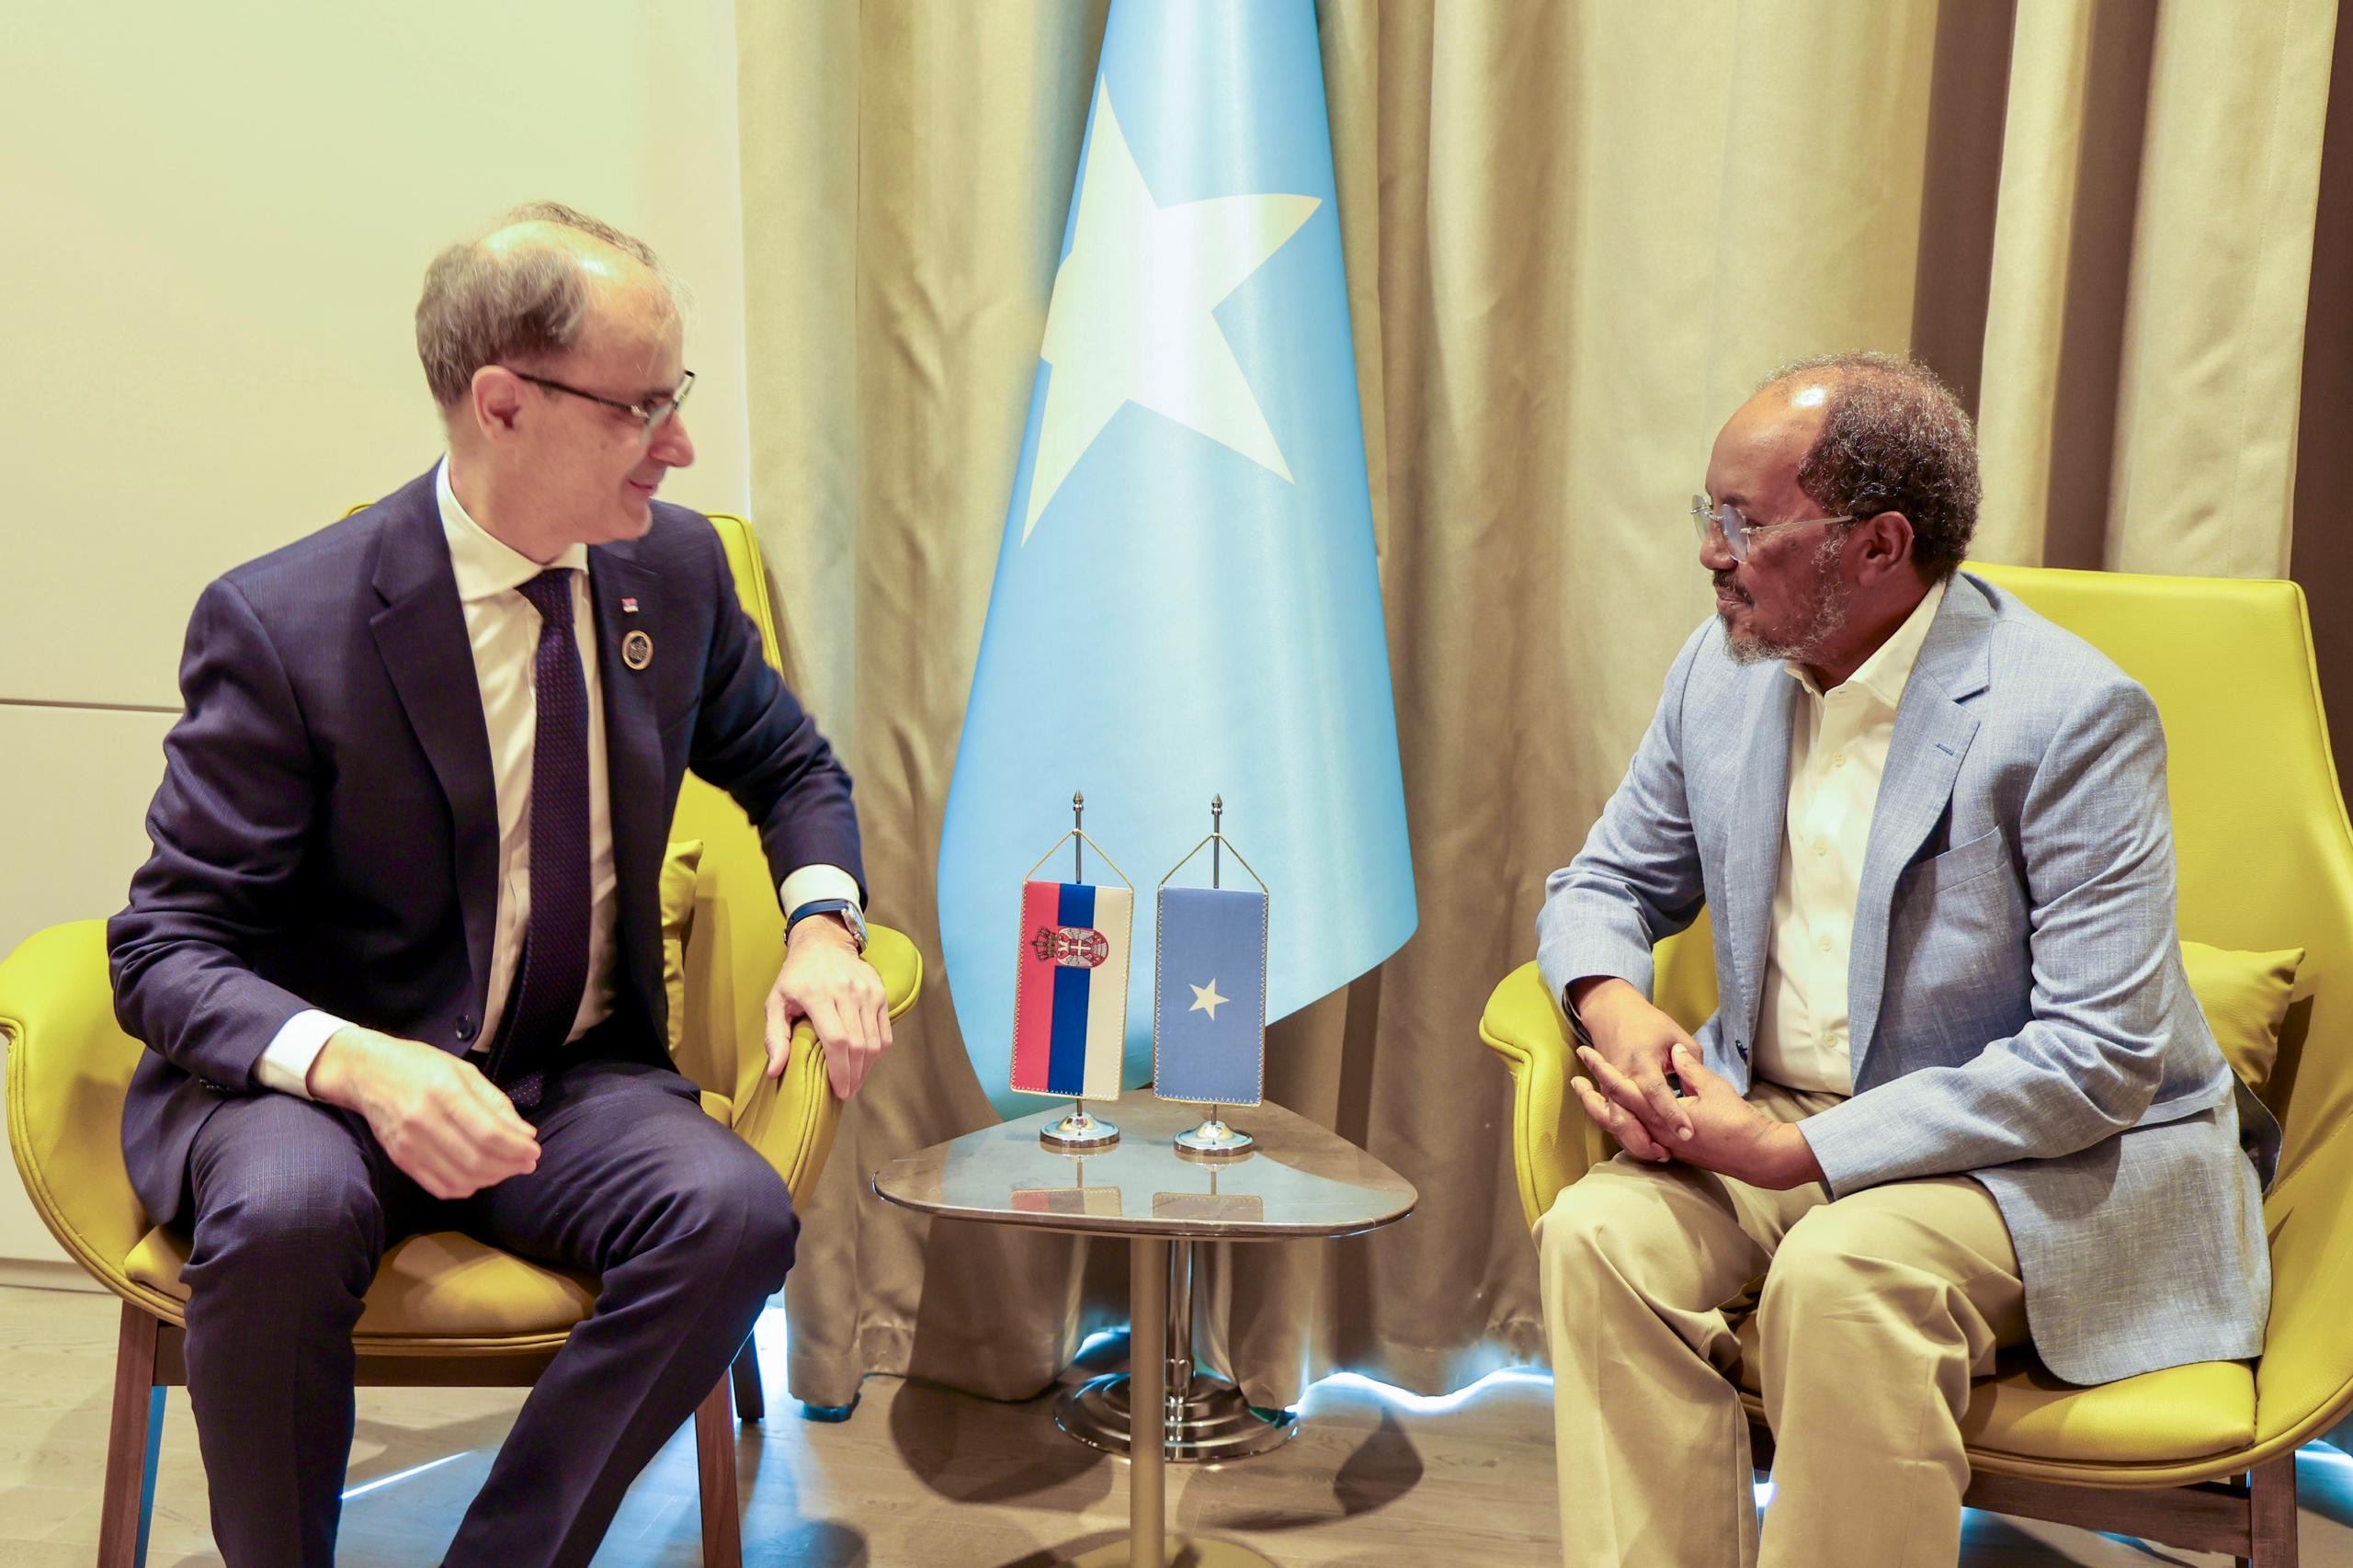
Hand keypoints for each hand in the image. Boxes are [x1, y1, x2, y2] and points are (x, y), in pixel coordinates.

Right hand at [308, 1027, 539, 1198]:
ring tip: (507, 1168)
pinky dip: (465, 1187)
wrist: (367, 1073)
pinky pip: (438, 1186)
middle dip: (509, 1166)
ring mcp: (408, 1144)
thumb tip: (526, 1134)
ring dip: (491, 1179)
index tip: (534, 1150)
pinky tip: (479, 1176)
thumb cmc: (421, 1065)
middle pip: (476, 1159)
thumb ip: (496, 1103)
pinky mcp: (400, 1159)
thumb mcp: (464, 1071)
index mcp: (444, 1091)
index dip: (516, 1148)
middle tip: (527, 1163)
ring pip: (460, 1178)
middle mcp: (423, 1120)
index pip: (488, 1133)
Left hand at [765, 915, 892, 1097]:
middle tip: (846, 1093)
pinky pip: (884, 1031)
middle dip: (854, 1075)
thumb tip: (775, 1072)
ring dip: (866, 1068)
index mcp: (818, 994)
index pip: (837, 1040)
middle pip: (858, 1044)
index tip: (838, 1091)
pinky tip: (866, 1063)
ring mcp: (867, 991)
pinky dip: (877, 1052)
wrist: (824, 943)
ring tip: (855, 1082)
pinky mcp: (880, 993)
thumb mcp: (775, 1002)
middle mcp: (846, 991)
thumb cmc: (795, 977)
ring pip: (874, 1041)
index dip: (840, 1070)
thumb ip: (774, 1037)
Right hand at [1566, 977, 1698, 1159]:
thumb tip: (1699, 1085)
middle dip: (1644, 1139)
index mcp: (1641, 1061)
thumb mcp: (1675, 1035)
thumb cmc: (1648, 1023)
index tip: (1688, 1132)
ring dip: (1634, 1141)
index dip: (1671, 1113)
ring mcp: (1610, 1087)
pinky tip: (1646, 1148)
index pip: (1656, 1092)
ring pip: (1615, 1122)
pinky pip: (1612, 1119)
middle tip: (1668, 1153)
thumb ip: (1691, 1062)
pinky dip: (1626, 1136)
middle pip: (1626, 1115)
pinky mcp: (1607, 1093)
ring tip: (1659, 1154)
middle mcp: (1623, 1077)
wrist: (1611, 1013)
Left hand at [1579, 1040, 1822, 1189]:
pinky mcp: (1671, 1150)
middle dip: (1591, 1096)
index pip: (1624, 1090)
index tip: (1587, 1053)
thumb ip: (1688, 1068)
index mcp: (1662, 1115)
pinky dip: (1622, 1127)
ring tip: (1588, 1095)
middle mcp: (1656, 1133)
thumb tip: (1673, 1053)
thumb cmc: (1736, 1120)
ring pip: (1622, 1129)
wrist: (1755, 1155)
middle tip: (1575, 1078)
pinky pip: (1637, 1138)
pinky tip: (1619, 1116)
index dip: (1603, 1070)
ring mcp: (1662, 1144)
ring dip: (1603, 1112)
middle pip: (1613, 1115)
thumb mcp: (1713, 1086)